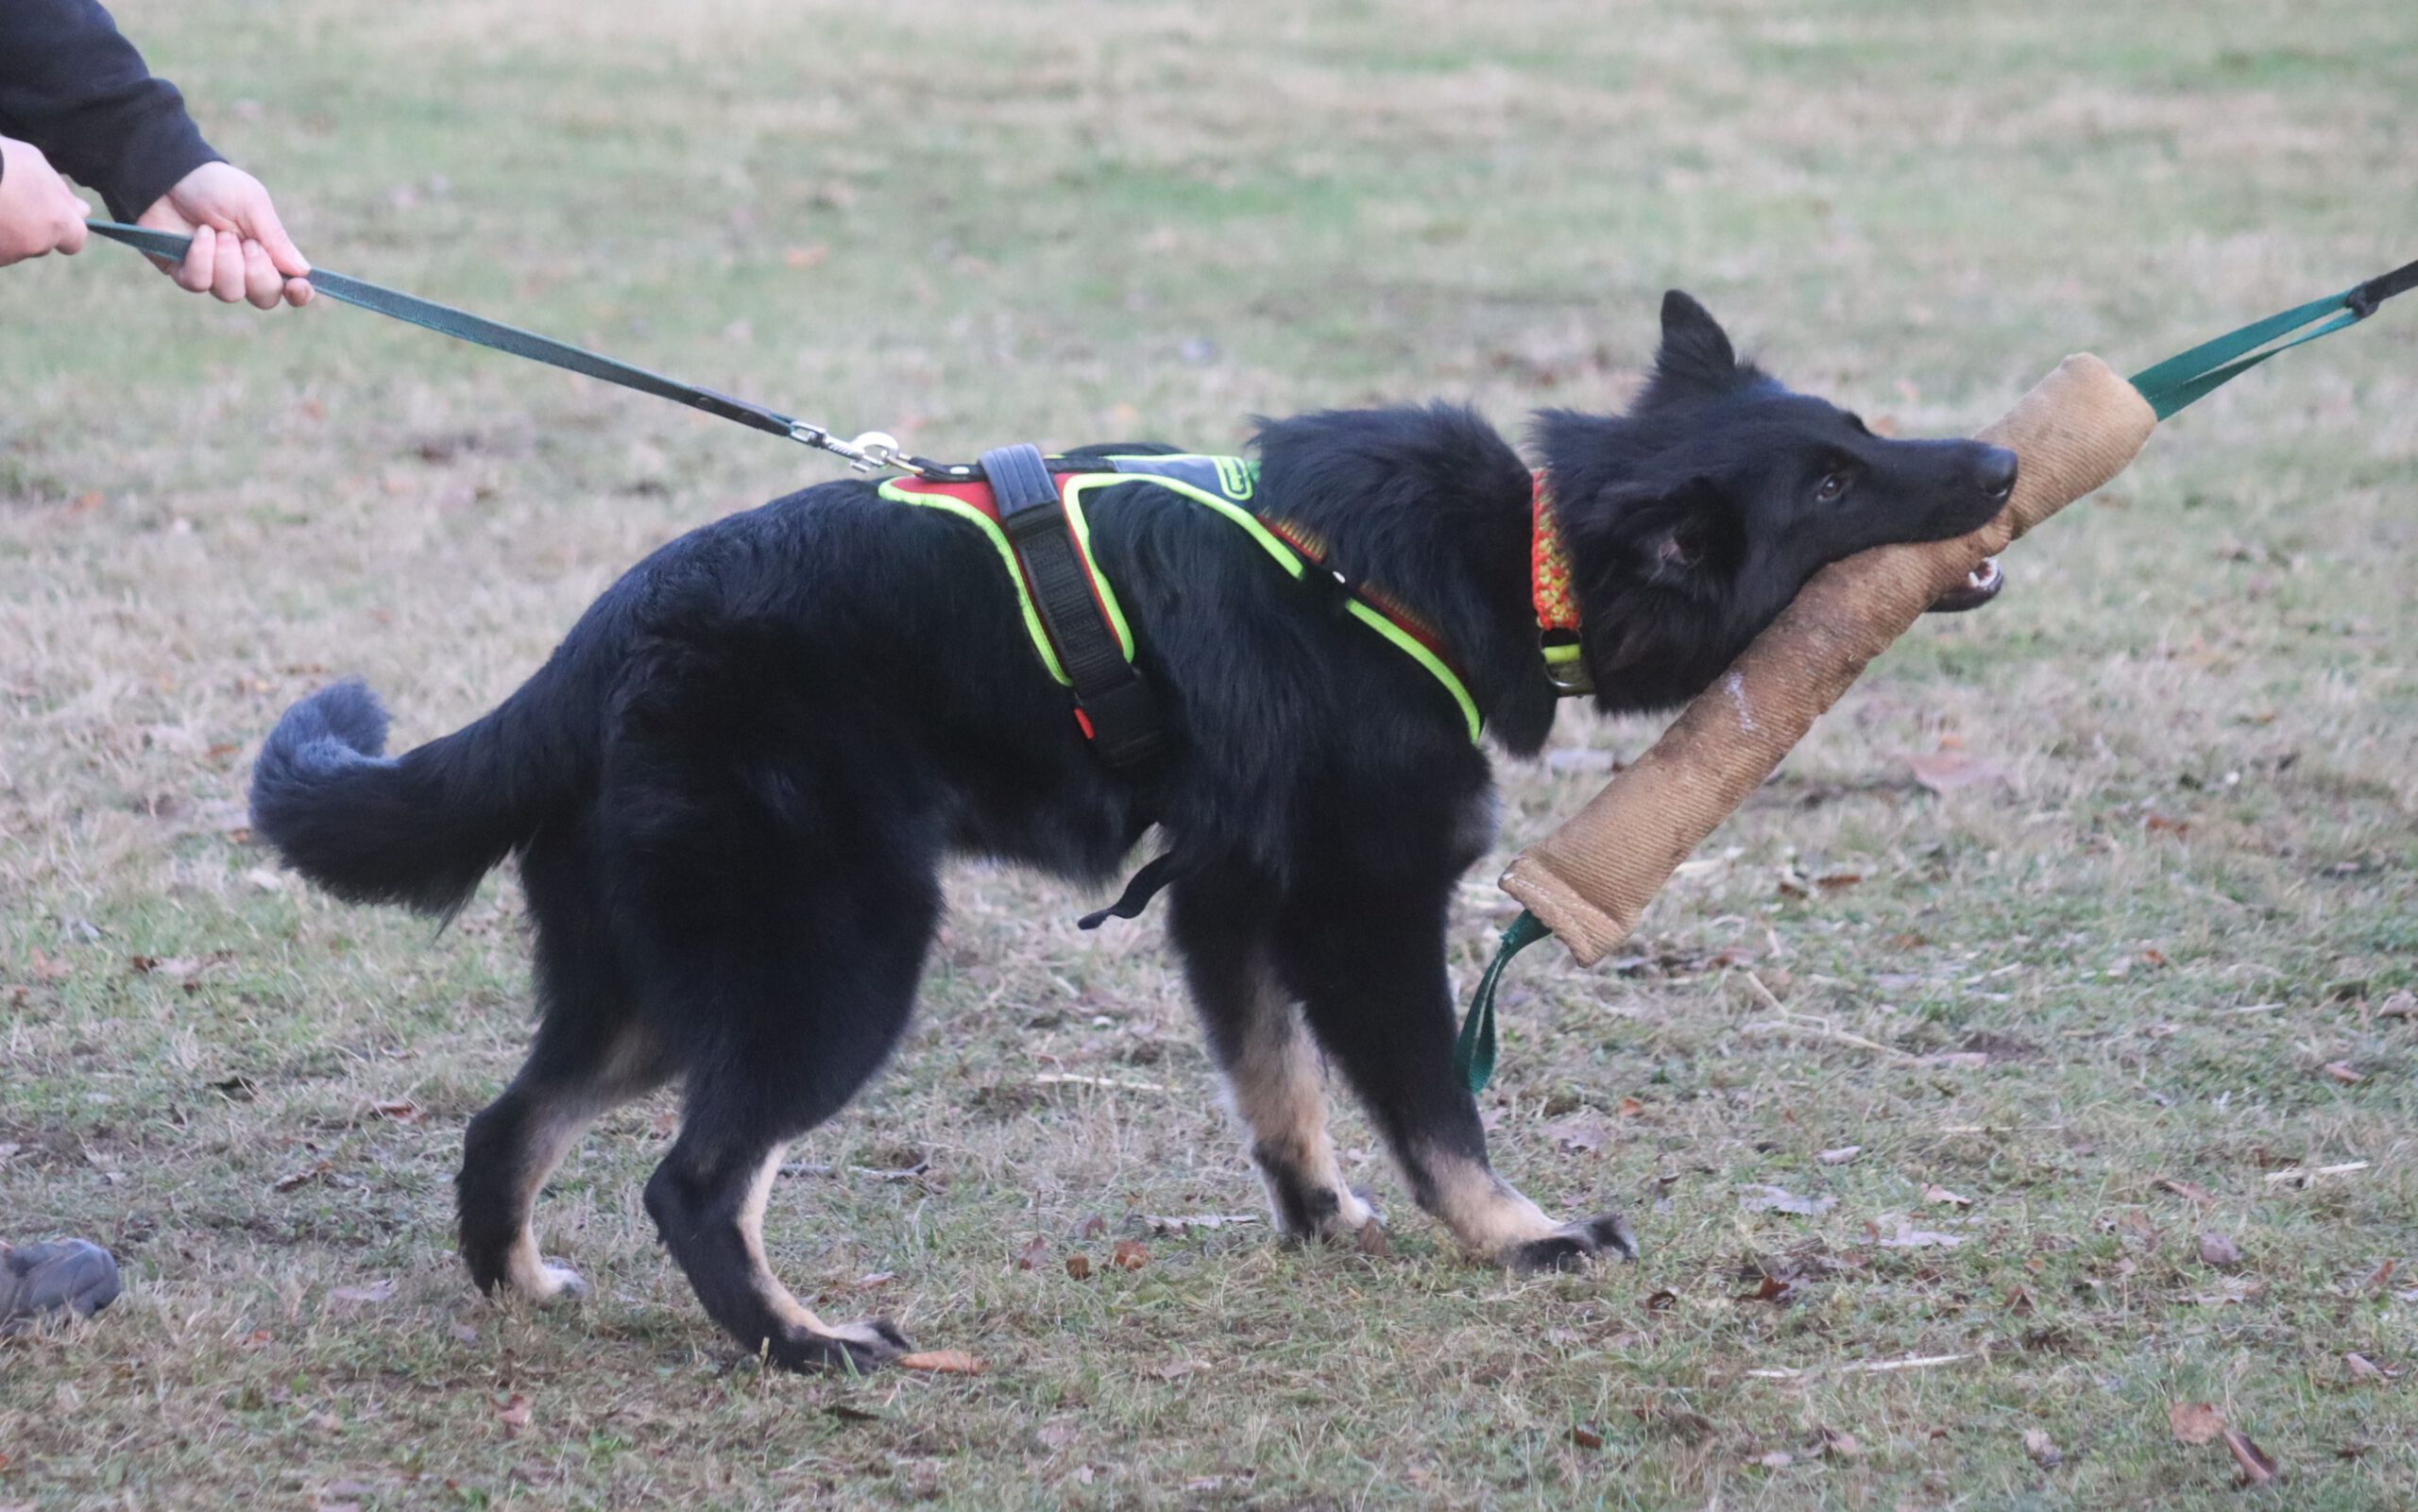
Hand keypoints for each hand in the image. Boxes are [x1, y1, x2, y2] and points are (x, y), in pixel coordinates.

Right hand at [0, 137, 92, 265]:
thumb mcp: (35, 164)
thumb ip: (61, 193)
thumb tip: (83, 211)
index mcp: (56, 222)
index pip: (75, 240)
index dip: (65, 229)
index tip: (52, 217)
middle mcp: (34, 244)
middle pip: (40, 242)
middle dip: (30, 227)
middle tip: (8, 197)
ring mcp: (6, 254)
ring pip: (12, 246)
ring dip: (5, 230)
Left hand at [136, 160, 311, 308]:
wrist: (167, 176)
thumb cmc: (215, 186)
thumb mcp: (252, 204)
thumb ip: (277, 238)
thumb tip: (303, 270)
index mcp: (268, 253)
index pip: (290, 287)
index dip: (298, 294)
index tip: (297, 286)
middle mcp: (243, 270)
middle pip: (264, 298)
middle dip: (257, 273)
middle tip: (247, 244)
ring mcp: (213, 275)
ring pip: (230, 293)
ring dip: (226, 261)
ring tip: (217, 232)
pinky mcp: (184, 274)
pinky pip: (199, 283)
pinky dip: (201, 257)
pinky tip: (199, 235)